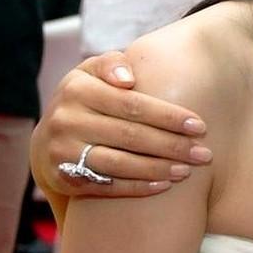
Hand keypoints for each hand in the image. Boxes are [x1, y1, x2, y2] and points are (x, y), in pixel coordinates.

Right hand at [31, 51, 212, 198]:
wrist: (48, 139)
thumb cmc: (88, 98)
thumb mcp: (92, 72)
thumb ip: (112, 64)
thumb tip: (129, 79)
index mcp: (78, 88)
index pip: (132, 104)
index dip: (168, 116)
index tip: (200, 126)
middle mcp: (66, 119)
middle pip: (129, 135)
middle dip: (172, 145)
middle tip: (204, 154)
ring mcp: (62, 151)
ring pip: (118, 163)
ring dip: (158, 169)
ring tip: (188, 171)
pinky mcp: (63, 178)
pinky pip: (106, 186)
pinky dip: (137, 187)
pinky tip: (164, 186)